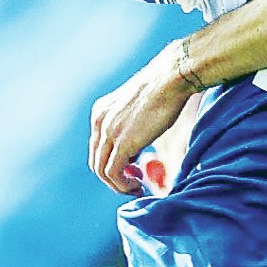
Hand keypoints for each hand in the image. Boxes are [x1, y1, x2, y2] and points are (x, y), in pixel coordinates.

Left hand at [89, 44, 192, 192]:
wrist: (170, 78)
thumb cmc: (164, 89)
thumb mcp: (139, 108)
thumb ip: (132, 127)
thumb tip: (136, 149)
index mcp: (101, 112)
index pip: (98, 147)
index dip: (113, 163)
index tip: (133, 170)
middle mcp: (99, 122)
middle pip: (96, 161)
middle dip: (114, 178)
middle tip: (134, 183)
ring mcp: (108, 132)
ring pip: (101, 171)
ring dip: (118, 185)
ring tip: (137, 187)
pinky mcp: (120, 143)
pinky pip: (113, 173)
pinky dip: (123, 185)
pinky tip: (138, 185)